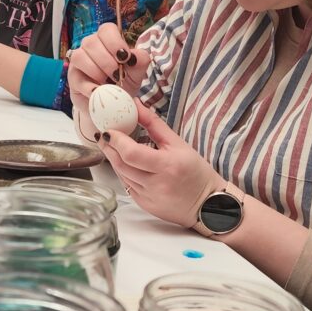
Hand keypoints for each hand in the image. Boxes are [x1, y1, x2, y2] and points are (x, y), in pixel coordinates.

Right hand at [67, 22, 148, 116]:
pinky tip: (100, 92)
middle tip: (118, 76)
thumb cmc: (124, 82)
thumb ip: (140, 60)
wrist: (113, 104)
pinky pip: (77, 78)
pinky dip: (90, 86)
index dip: (115, 42)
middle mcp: (90, 45)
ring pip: (80, 56)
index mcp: (107, 39)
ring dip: (96, 71)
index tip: (125, 59)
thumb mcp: (137, 72)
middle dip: (107, 61)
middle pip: (92, 42)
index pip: (107, 29)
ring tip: (108, 84)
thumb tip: (134, 57)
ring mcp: (78, 61)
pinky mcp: (73, 78)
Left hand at [99, 101, 222, 227]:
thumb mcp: (179, 144)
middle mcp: (155, 184)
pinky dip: (123, 173)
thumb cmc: (196, 172)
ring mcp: (148, 197)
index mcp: (167, 166)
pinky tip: (124, 163)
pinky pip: (127, 186)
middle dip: (109, 148)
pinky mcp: (144, 205)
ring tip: (111, 146)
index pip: (131, 153)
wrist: (207, 204)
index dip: (116, 140)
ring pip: (121, 175)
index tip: (109, 130)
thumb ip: (154, 124)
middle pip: (121, 165)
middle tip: (104, 135)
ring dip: (113, 159)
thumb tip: (135, 105)